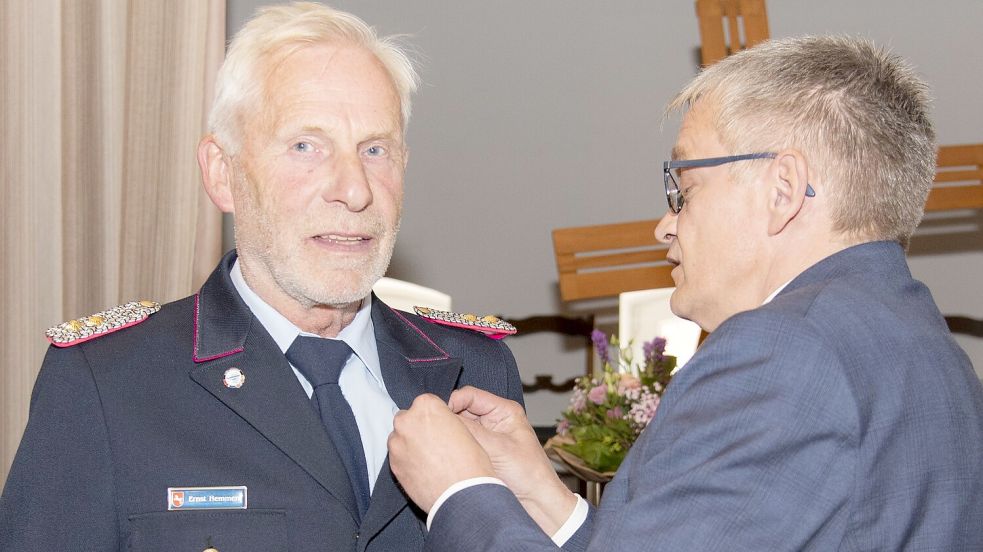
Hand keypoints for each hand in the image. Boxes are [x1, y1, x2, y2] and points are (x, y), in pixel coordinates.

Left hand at [388, 394, 494, 511]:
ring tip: (429, 460)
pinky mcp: (392, 464)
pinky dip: (407, 460)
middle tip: (434, 444)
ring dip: (410, 444)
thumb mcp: (463, 429)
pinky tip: (423, 470)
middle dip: (418, 428)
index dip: (435, 417)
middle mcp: (407, 420)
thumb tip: (435, 426)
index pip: (425, 404)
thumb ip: (443, 421)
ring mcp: (396, 443)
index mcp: (427, 406)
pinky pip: (398, 456)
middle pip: (408, 418)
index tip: (441, 428)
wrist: (462, 494)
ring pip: (400, 438)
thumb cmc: (470, 463)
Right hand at [449, 386, 577, 534]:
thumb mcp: (498, 448)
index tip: (438, 415)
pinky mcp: (479, 453)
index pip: (470, 395)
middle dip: (448, 419)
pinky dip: (451, 446)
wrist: (537, 504)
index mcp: (504, 411)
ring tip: (437, 442)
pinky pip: (460, 444)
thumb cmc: (529, 474)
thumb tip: (441, 415)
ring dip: (449, 434)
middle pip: (461, 410)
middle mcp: (493, 420)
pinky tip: (443, 453)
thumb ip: (470, 431)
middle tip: (433, 429)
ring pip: (458, 428)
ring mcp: (485, 437)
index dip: (452, 402)